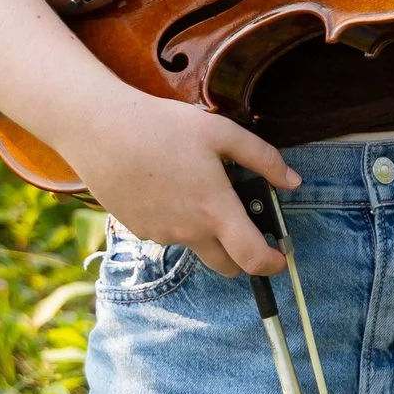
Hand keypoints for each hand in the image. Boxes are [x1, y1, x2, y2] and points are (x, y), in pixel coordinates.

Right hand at [66, 86, 299, 279]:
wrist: (100, 130)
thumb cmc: (162, 127)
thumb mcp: (221, 132)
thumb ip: (263, 158)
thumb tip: (292, 181)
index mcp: (215, 210)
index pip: (252, 258)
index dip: (273, 263)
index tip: (280, 257)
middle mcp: (189, 231)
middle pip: (226, 266)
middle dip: (242, 256)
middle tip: (245, 226)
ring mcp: (161, 234)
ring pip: (195, 247)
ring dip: (206, 233)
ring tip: (198, 188)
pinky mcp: (138, 229)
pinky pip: (168, 234)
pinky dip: (178, 221)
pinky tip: (169, 187)